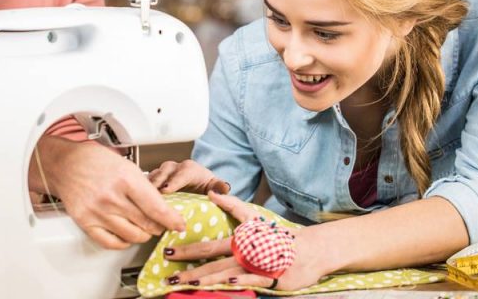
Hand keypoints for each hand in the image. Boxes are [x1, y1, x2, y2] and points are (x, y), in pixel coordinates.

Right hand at [34, 136, 185, 249]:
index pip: (156, 207)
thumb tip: (161, 205)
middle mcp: (111, 197)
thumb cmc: (94, 160)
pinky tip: (127, 236)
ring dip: (143, 235)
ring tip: (146, 229)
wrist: (65, 163)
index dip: (172, 219)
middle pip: (146, 223)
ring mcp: (98, 211)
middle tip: (163, 225)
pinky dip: (123, 243)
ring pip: (132, 236)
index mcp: (125, 178)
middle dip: (159, 226)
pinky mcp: (86, 222)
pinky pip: (111, 242)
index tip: (179, 224)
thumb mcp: (125, 165)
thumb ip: (143, 186)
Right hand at [147, 159, 230, 194]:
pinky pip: (143, 184)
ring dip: (145, 188)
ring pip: (151, 177)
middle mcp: (173, 168)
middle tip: (151, 196)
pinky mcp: (151, 180)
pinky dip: (139, 192)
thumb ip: (220, 187)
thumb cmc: (203, 185)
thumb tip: (224, 188)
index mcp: (188, 168)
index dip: (173, 181)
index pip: (181, 173)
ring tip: (140, 200)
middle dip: (156, 184)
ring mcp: (160, 173)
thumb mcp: (214, 185)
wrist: (196, 184)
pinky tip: (136, 202)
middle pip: (163, 173)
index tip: (167, 190)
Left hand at [164, 191, 328, 290]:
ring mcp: (257, 266)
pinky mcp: (271, 278)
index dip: (187, 249)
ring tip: (190, 282)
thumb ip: (234, 207)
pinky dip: (242, 281)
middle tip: (170, 275)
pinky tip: (228, 283)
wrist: (310, 250)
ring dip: (208, 278)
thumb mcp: (255, 219)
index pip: (208, 246)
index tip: (168, 252)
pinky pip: (254, 280)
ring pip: (228, 273)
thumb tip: (214, 194)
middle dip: (190, 268)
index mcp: (239, 241)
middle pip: (213, 261)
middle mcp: (245, 253)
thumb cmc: (280, 237)